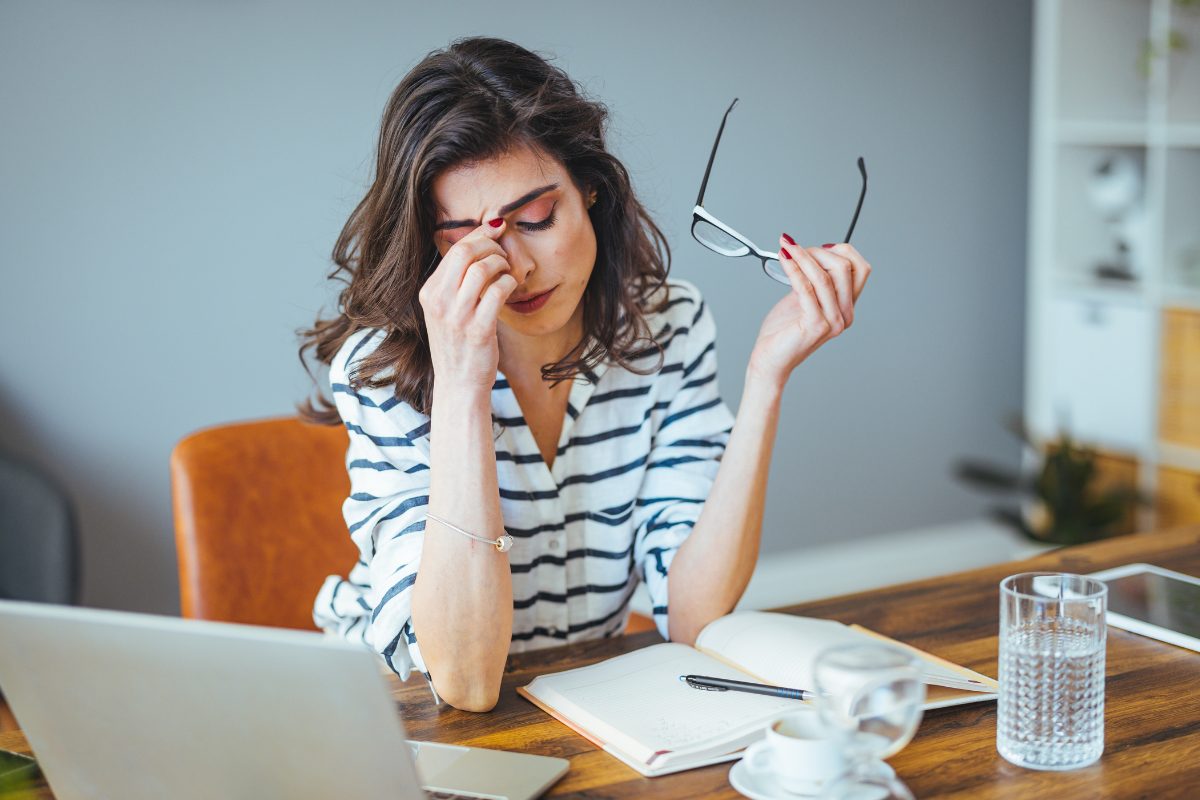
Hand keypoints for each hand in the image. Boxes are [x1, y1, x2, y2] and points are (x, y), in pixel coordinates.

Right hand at [419, 220, 517, 392]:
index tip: (496, 228)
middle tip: (504, 253)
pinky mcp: (478, 329)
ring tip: (508, 272)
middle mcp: (439, 302)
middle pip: (466, 252)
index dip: (479, 234)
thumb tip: (478, 245)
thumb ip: (455, 282)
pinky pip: (497, 292)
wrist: (458, 385)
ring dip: (502, 264)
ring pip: (482, 268)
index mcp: (429, 293)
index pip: (454, 249)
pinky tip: (511, 288)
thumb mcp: (445, 311)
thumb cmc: (457, 346)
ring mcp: (457, 316)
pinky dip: (509, 284)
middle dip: (491, 245)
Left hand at [746, 238, 871, 389]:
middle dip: (818, 251)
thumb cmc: (783, 331)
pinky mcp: (815, 325)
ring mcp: (832, 321)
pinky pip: (806, 288)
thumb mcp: (803, 298)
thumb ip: (814, 280)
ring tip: (786, 248)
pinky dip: (794, 269)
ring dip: (802, 256)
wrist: (770, 359)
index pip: (860, 269)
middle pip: (845, 268)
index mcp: (846, 307)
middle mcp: (844, 315)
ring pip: (824, 276)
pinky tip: (783, 260)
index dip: (841, 251)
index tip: (816, 246)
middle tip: (794, 248)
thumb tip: (814, 252)